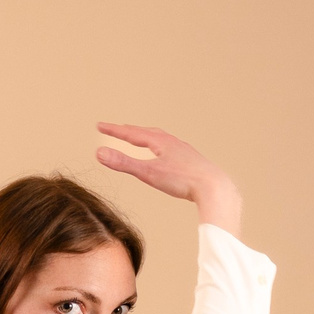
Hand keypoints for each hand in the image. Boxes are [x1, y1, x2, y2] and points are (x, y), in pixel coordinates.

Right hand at [94, 122, 241, 234]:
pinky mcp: (191, 162)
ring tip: (140, 139)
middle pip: (146, 133)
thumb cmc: (183, 180)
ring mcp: (183, 151)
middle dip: (129, 131)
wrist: (214, 187)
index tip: (99, 126)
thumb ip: (123, 164)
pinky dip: (161, 149)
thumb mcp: (148, 173)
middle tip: (117, 129)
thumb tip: (99, 153)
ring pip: (161, 140)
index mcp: (160, 142)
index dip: (114, 130)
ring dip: (147, 138)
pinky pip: (172, 150)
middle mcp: (173, 142)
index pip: (131, 133)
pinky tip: (165, 157)